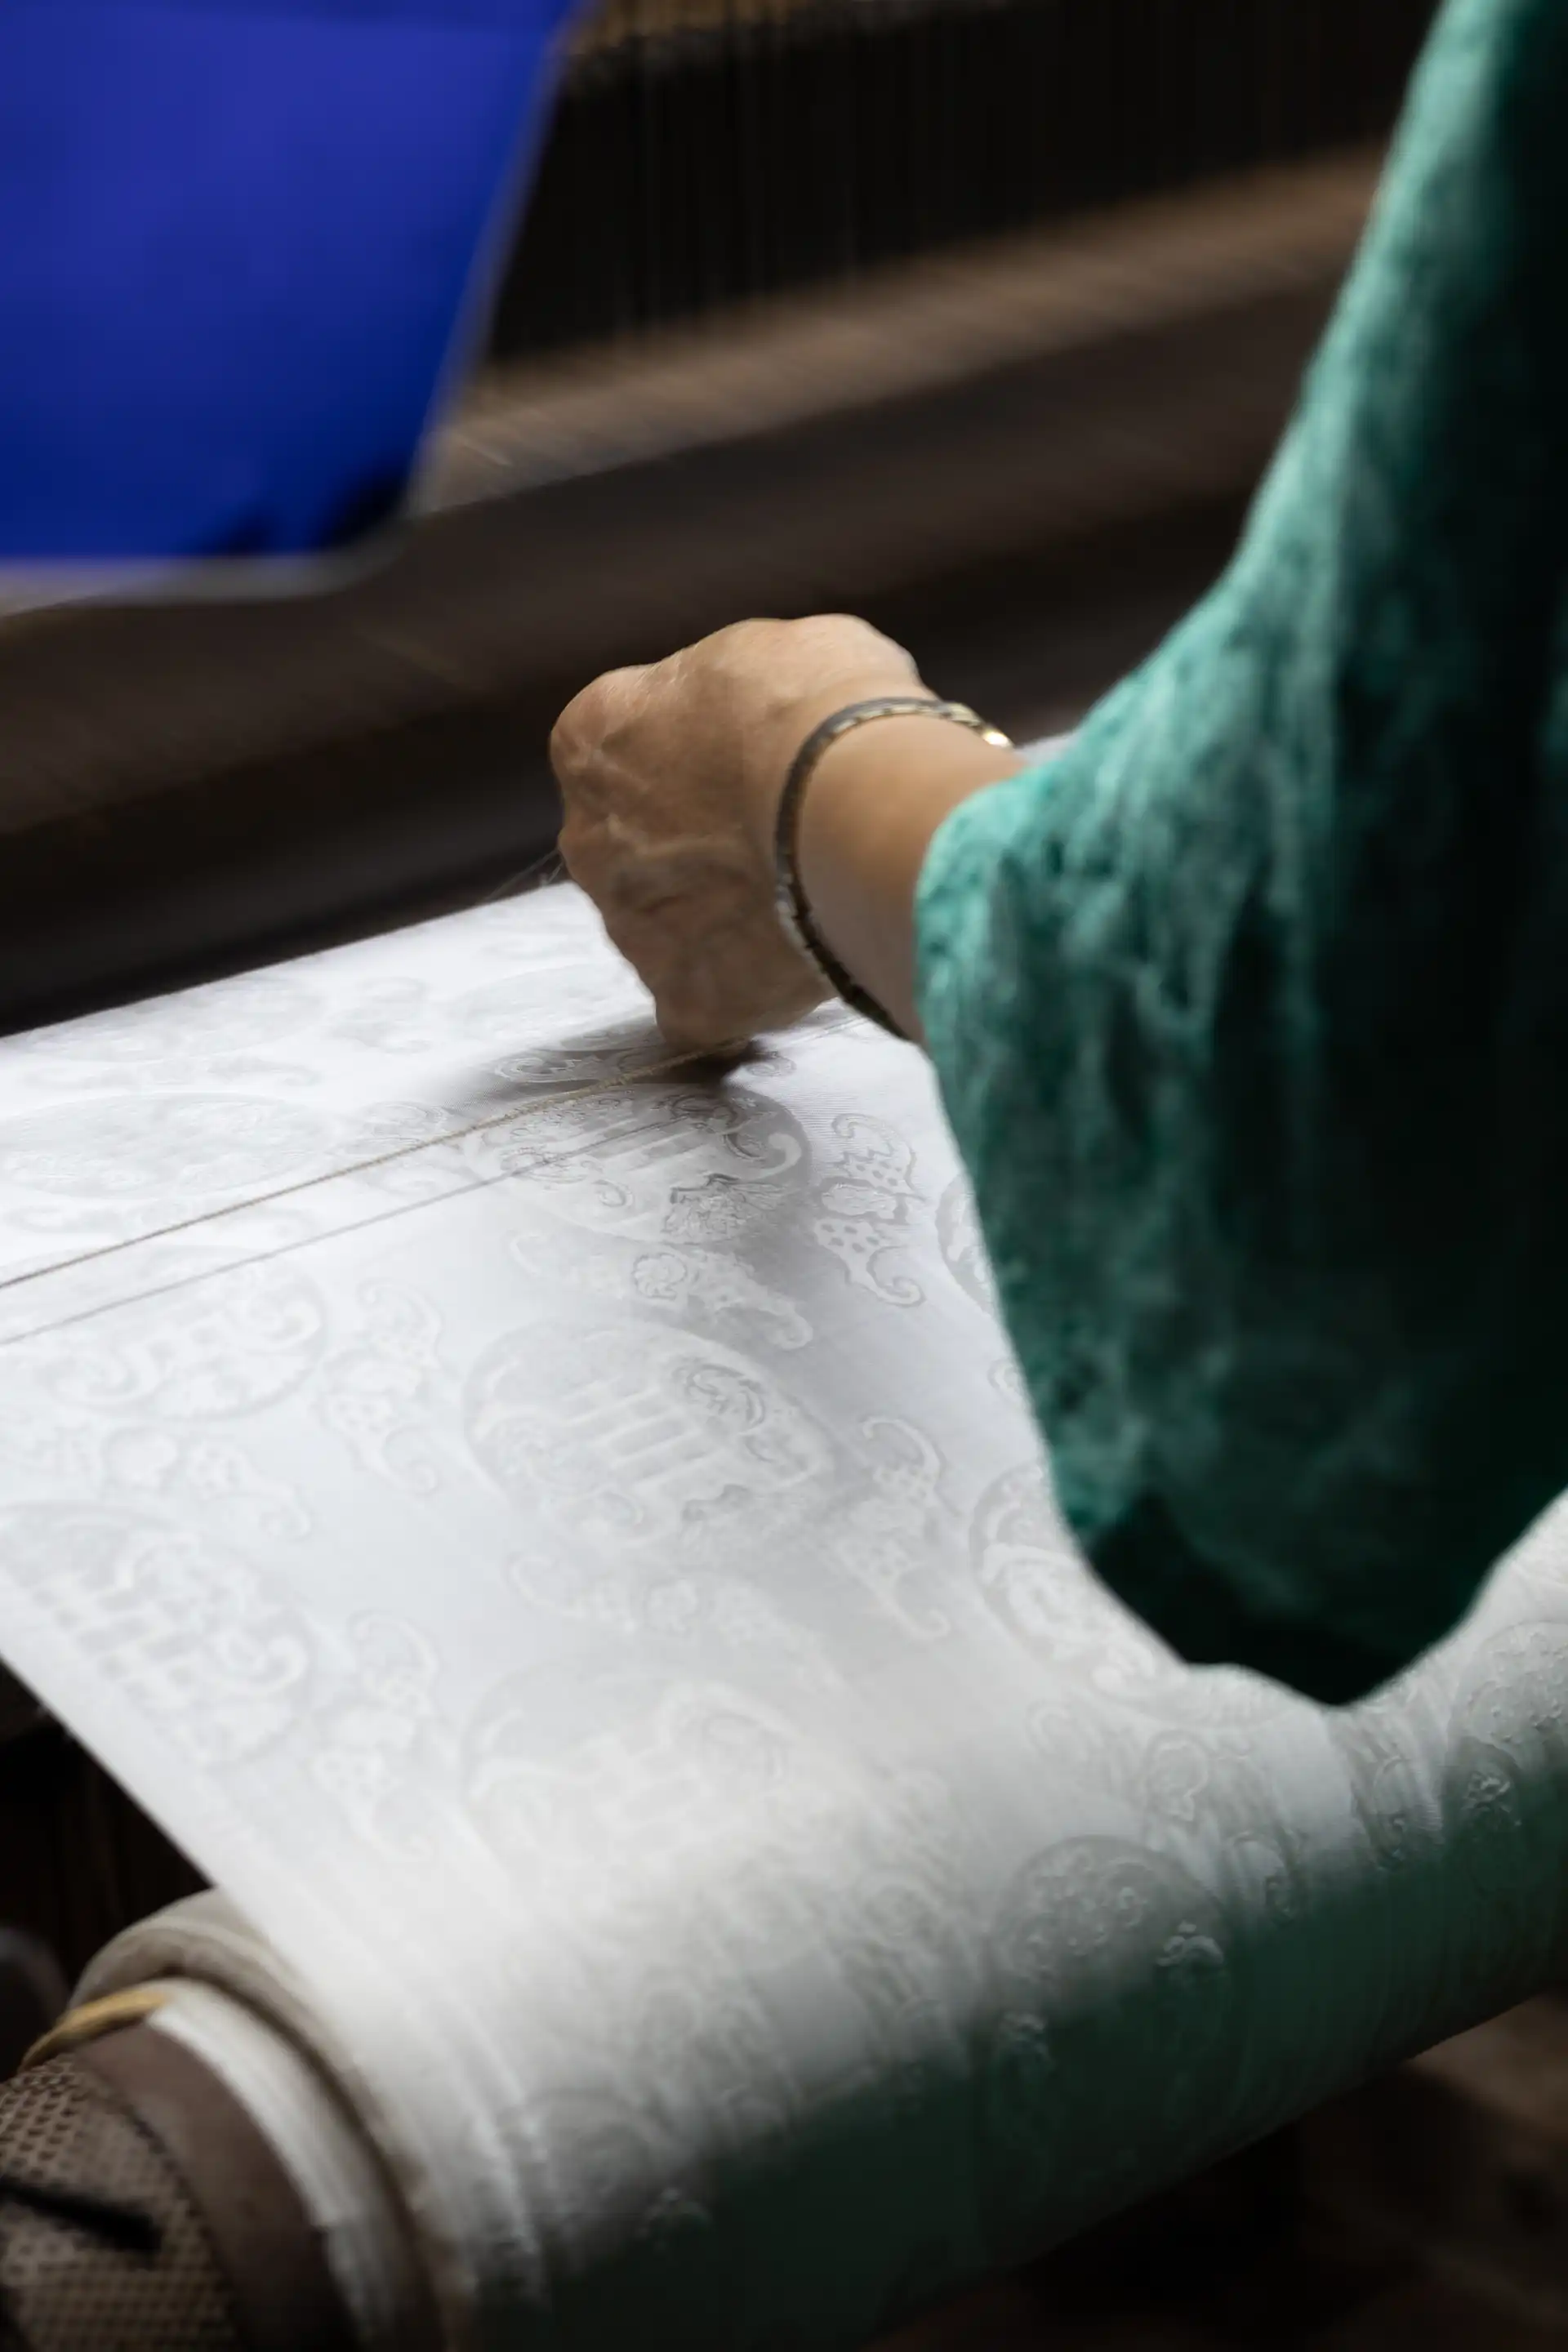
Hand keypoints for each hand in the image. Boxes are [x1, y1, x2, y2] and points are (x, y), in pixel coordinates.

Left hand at [552, 614, 925, 1049]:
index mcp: (592, 741)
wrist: (856, 803)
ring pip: (670, 929)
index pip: (627, 755)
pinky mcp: (684, 999)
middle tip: (777, 839)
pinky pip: (708, 1002)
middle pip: (637, 851)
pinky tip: (797, 960)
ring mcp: (630, 929)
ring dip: (721, 920)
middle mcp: (587, 839)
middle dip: (697, 849)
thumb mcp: (768, 651)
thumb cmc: (818, 708)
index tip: (751, 768)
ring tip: (803, 899)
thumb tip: (758, 719)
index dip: (698, 763)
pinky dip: (746, 991)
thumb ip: (731, 700)